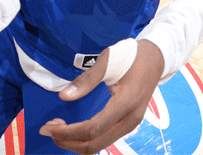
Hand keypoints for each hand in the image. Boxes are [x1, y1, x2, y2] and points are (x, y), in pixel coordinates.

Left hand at [39, 40, 164, 154]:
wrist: (155, 58)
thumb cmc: (130, 56)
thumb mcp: (107, 61)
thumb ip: (86, 80)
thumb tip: (63, 97)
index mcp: (126, 103)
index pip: (93, 128)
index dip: (68, 132)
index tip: (48, 127)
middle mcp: (131, 120)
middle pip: (95, 144)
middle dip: (68, 141)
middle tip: (47, 129)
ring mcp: (131, 124)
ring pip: (100, 145)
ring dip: (76, 142)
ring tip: (57, 128)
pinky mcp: (128, 123)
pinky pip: (105, 138)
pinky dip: (86, 138)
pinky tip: (72, 129)